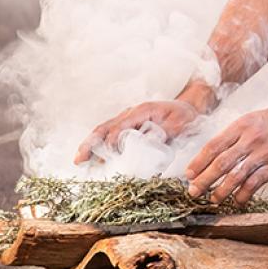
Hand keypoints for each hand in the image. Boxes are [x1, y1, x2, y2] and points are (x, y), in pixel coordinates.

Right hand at [74, 99, 201, 163]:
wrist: (188, 108)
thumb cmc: (184, 116)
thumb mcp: (180, 123)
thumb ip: (165, 132)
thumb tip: (148, 143)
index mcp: (141, 111)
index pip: (120, 127)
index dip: (112, 142)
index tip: (109, 157)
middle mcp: (130, 114)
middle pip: (105, 127)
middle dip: (91, 143)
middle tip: (79, 159)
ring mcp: (127, 119)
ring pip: (104, 130)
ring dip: (90, 145)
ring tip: (79, 160)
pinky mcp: (128, 126)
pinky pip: (110, 134)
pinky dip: (99, 145)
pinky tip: (92, 159)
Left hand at [185, 106, 267, 204]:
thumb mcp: (252, 119)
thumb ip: (234, 135)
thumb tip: (212, 154)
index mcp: (242, 125)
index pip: (214, 146)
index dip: (198, 162)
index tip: (189, 174)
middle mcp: (251, 139)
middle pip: (221, 163)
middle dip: (204, 180)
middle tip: (193, 191)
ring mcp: (263, 154)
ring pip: (235, 177)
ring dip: (221, 191)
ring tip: (212, 199)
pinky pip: (254, 184)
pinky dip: (242, 195)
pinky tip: (236, 200)